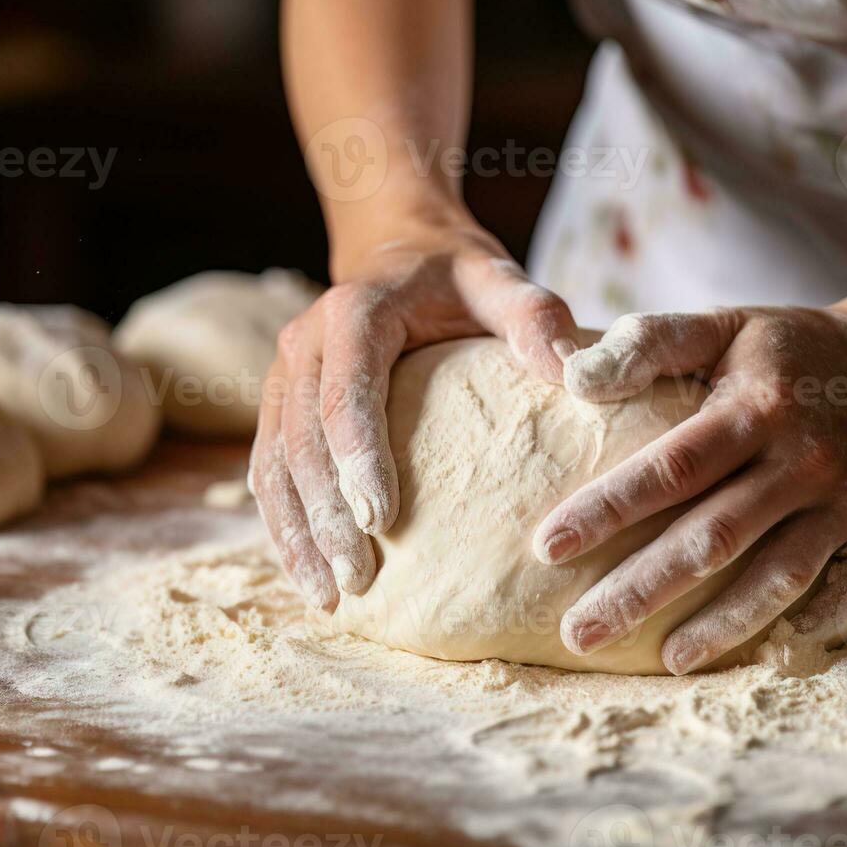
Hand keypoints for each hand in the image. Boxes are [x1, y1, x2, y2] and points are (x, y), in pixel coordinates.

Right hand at [251, 220, 578, 611]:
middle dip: (326, 515)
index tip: (381, 521)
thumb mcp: (501, 282)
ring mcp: (281, 376)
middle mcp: (303, 343)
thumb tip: (577, 376)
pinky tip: (306, 573)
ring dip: (296, 533)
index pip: (347, 392)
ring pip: (275, 463)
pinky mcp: (277, 405)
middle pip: (303, 440)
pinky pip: (269, 470)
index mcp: (354, 313)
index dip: (359, 457)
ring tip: (327, 595)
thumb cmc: (457, 278)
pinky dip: (282, 524)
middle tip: (358, 580)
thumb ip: (536, 319)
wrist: (399, 251)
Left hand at [534, 306, 846, 673]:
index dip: (610, 508)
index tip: (547, 546)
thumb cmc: (786, 350)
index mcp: (757, 406)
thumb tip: (573, 378)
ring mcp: (845, 504)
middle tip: (579, 633)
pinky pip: (846, 594)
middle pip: (714, 537)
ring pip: (777, 577)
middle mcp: (804, 460)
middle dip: (642, 589)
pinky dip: (808, 628)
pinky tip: (757, 657)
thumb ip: (650, 343)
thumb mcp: (724, 325)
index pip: (673, 467)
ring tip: (663, 661)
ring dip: (719, 626)